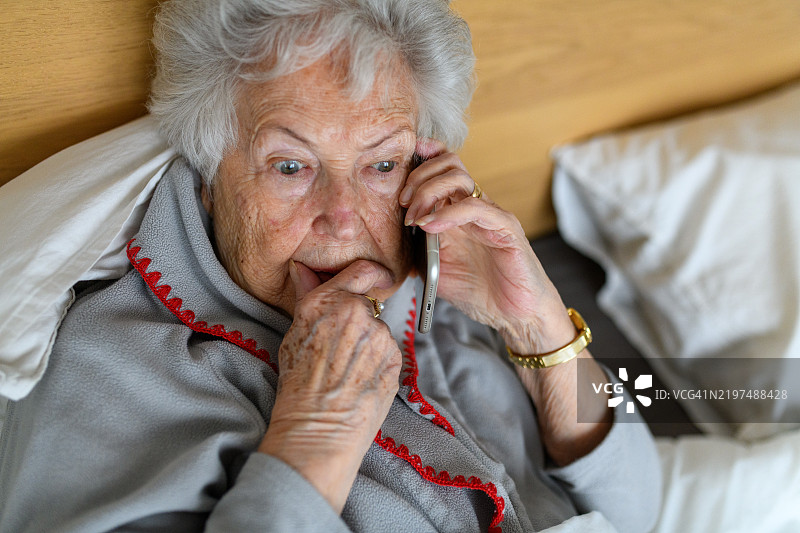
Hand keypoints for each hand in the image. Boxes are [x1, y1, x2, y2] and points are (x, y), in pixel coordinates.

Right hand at [258, 259, 401, 511]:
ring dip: (369, 344)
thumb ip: (306, 297)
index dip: (371, 273)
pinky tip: (361, 381)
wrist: (319, 429)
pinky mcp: (396, 357)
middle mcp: (356, 311)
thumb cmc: (299, 386)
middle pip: (368, 306)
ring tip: (348, 372)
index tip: (376, 278)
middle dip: (359, 321)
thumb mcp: (294, 334)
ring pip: (378, 331)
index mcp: (327, 301)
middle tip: (342, 348)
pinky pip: (388, 353)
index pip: (362, 270)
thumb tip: (303, 268)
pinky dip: (378, 363)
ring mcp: (380, 334)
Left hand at [401, 138, 573, 353]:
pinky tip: (430, 227)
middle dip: (418, 177)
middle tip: (403, 204)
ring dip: (428, 192)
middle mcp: (474, 207)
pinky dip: (447, 214)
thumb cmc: (481, 292)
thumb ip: (417, 252)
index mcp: (458, 212)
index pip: (441, 169)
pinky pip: (475, 207)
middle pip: (448, 164)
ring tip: (415, 219)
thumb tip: (392, 240)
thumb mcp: (436, 271)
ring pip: (460, 178)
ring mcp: (491, 214)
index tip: (396, 173)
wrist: (514, 315)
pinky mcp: (505, 228)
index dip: (420, 161)